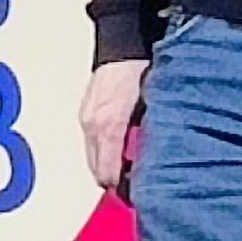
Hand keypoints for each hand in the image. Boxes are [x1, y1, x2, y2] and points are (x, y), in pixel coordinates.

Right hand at [82, 56, 149, 197]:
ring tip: (130, 166)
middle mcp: (93, 125)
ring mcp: (86, 119)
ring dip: (109, 165)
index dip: (123, 189)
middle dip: (115, 181)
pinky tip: (120, 146)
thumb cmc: (144, 71)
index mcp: (110, 126)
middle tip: (135, 185)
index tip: (138, 195)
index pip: (108, 174)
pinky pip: (92, 143)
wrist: (125, 44)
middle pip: (97, 170)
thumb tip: (156, 164)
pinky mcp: (85, 113)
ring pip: (93, 158)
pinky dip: (104, 149)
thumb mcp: (155, 108)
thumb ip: (152, 138)